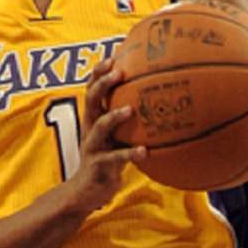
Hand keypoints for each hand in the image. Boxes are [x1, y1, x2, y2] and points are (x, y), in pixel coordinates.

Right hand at [68, 58, 146, 211]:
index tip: (113, 56)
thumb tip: (160, 101)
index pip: (92, 88)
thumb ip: (128, 120)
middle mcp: (90, 128)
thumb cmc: (108, 158)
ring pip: (100, 127)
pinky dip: (130, 153)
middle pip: (91, 100)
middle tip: (119, 74)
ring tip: (130, 110)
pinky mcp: (99, 165)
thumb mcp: (116, 137)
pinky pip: (115, 158)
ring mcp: (93, 146)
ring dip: (114, 117)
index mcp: (94, 118)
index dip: (99, 71)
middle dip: (103, 84)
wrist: (87, 191)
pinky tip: (146, 151)